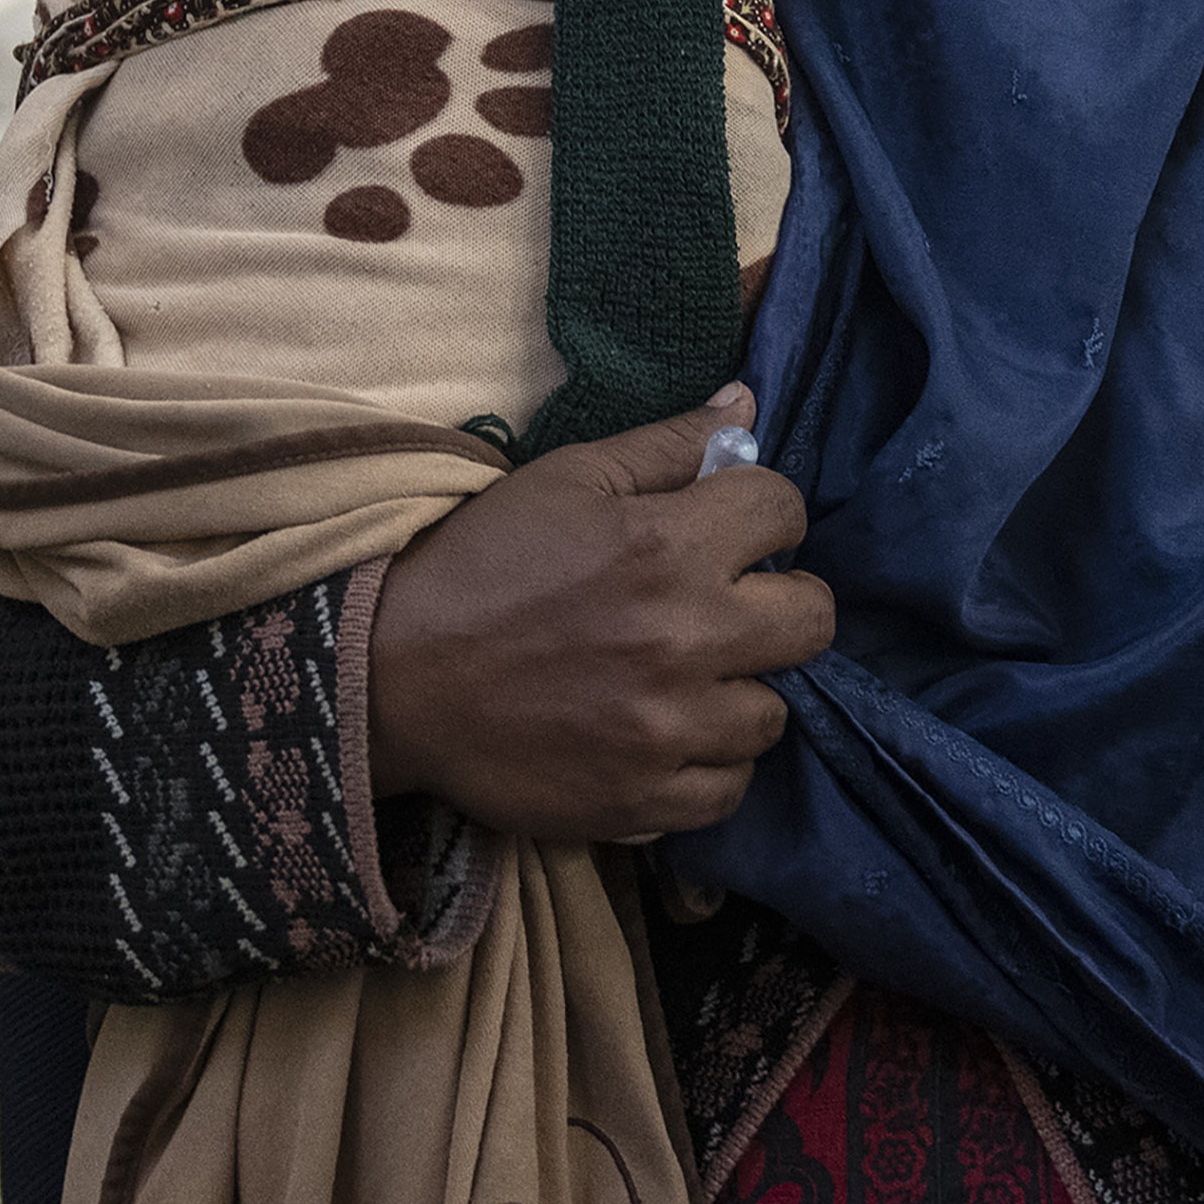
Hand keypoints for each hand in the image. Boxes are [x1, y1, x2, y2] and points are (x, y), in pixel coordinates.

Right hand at [367, 386, 833, 842]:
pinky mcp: (645, 799)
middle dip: (782, 602)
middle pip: (813, 620)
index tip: (732, 530)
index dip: (763, 512)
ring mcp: (670, 728)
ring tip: (693, 679)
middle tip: (732, 607)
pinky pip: (731, 788)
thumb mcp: (565, 480)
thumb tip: (747, 404)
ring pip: (775, 713)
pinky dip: (710, 765)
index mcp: (669, 544)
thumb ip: (666, 444)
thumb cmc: (478, 566)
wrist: (390, 680)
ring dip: (743, 690)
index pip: (786, 510)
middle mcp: (687, 637)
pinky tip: (671, 737)